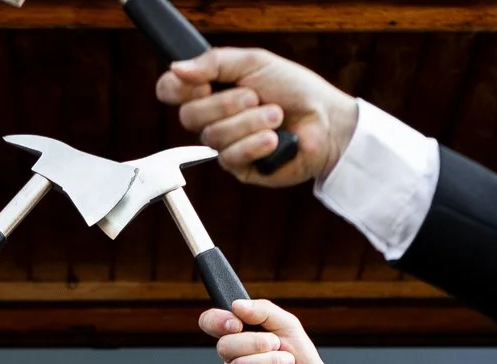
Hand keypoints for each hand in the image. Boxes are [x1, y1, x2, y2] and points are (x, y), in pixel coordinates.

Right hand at [156, 47, 359, 185]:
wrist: (326, 121)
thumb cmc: (294, 88)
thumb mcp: (254, 62)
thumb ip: (213, 62)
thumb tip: (177, 68)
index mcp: (211, 89)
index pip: (170, 90)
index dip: (178, 89)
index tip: (205, 83)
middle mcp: (213, 118)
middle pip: (189, 116)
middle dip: (227, 104)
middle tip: (256, 96)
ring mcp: (225, 144)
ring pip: (213, 137)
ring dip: (250, 122)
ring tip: (276, 116)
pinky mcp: (240, 168)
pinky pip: (230, 158)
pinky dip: (255, 144)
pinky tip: (274, 139)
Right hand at [200, 298, 347, 363]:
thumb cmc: (300, 356)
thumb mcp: (287, 325)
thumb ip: (263, 311)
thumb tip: (237, 306)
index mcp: (238, 334)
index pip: (211, 322)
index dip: (217, 321)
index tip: (237, 324)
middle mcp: (232, 356)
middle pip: (225, 345)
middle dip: (257, 343)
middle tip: (278, 346)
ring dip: (272, 362)